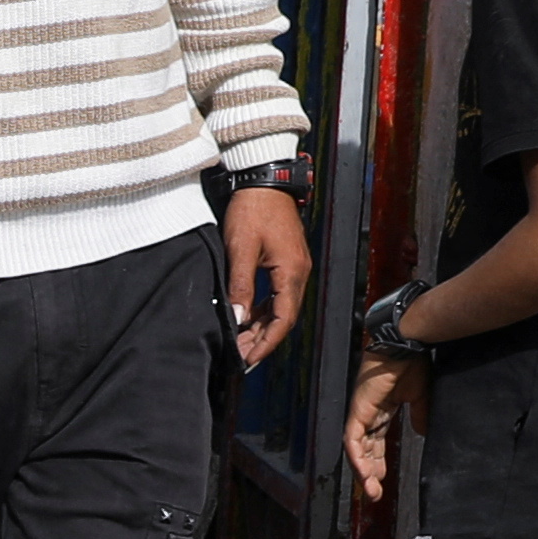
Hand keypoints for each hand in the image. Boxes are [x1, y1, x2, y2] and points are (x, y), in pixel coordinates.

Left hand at [223, 182, 312, 369]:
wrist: (264, 180)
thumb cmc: (253, 209)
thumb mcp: (240, 249)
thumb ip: (240, 286)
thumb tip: (238, 318)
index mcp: (291, 272)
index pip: (283, 319)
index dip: (266, 342)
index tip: (248, 359)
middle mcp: (299, 272)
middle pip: (284, 317)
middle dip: (263, 339)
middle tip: (241, 356)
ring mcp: (295, 266)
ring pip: (282, 306)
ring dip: (263, 326)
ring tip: (242, 342)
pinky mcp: (288, 260)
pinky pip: (279, 293)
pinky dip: (265, 309)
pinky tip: (249, 316)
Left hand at [346, 348, 424, 506]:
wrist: (407, 345)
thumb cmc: (413, 364)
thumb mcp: (420, 397)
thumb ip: (420, 417)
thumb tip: (423, 434)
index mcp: (382, 411)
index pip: (376, 444)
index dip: (378, 463)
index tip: (383, 481)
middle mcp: (368, 414)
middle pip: (364, 451)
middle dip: (369, 474)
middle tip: (374, 494)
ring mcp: (360, 413)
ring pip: (356, 450)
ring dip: (362, 473)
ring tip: (371, 492)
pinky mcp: (358, 411)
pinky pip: (352, 440)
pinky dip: (357, 458)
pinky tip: (364, 474)